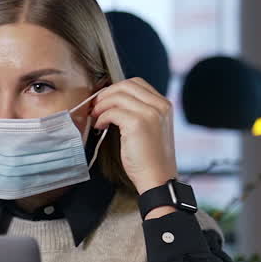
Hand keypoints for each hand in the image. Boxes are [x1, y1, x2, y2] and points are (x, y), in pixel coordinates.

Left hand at [88, 77, 178, 195]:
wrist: (157, 178)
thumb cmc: (150, 157)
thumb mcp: (150, 128)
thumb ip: (138, 111)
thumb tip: (112, 100)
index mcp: (164, 105)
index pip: (136, 83)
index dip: (116, 89)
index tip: (105, 99)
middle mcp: (160, 105)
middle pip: (126, 85)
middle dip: (106, 94)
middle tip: (95, 106)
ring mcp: (150, 113)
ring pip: (117, 96)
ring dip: (102, 105)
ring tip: (96, 117)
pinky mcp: (138, 123)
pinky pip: (112, 111)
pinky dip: (102, 117)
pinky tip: (100, 127)